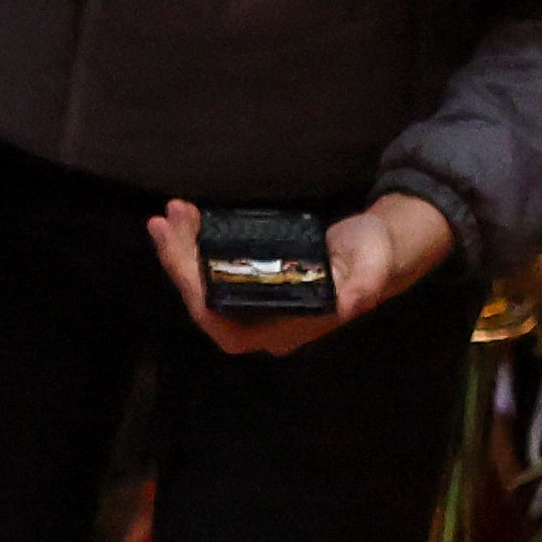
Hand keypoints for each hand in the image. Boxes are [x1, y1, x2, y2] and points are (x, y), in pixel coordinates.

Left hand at [151, 192, 458, 358]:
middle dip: (180, 263)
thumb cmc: (377, 258)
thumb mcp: (375, 269)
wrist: (377, 249)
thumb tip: (351, 304)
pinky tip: (186, 218)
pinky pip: (211, 268)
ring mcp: (253, 302)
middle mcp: (262, 322)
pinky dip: (195, 244)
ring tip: (171, 213)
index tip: (184, 265)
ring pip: (203, 284)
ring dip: (181, 250)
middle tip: (165, 222)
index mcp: (285, 329)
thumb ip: (364, 288)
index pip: (227, 328)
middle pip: (205, 302)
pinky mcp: (249, 279)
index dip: (201, 301)